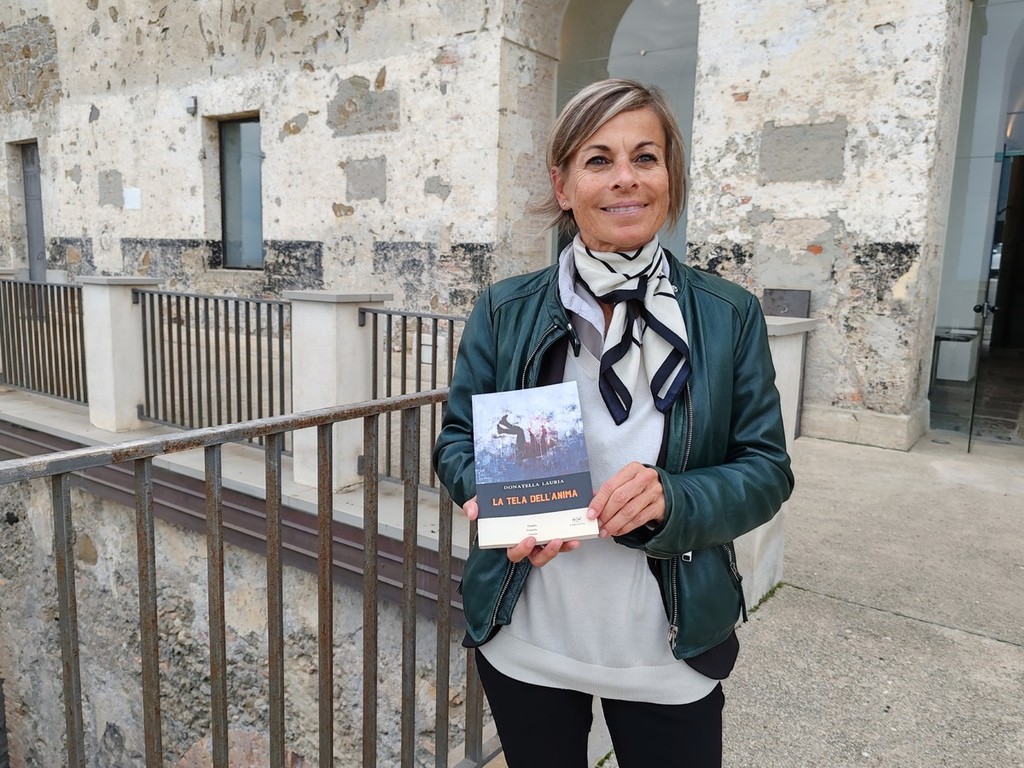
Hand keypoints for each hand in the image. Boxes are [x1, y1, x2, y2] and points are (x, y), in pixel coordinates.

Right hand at [462, 497, 580, 565]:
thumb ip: (474, 505)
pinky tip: (576, 534)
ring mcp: (540, 539)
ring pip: (551, 551)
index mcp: (509, 539)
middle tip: (554, 541)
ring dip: (561, 548)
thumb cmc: (494, 502)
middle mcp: (526, 543)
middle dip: (547, 552)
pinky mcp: (551, 531)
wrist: (505, 490)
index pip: (515, 552)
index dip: (522, 549)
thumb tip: (471, 513)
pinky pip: (561, 541)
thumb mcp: (481, 501)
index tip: (530, 539)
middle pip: (536, 558)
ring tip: (570, 539)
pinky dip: (569, 540)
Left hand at [587, 461, 665, 536]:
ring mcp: (654, 492)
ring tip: (606, 530)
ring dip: (614, 524)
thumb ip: (611, 490)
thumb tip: (592, 503)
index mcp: (633, 469)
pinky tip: (618, 531)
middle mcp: (645, 478)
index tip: (591, 513)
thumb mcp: (627, 482)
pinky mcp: (660, 506)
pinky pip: (639, 519)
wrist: (667, 491)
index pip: (611, 485)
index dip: (598, 501)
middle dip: (606, 514)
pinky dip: (626, 527)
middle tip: (598, 524)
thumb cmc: (642, 486)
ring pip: (629, 511)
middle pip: (620, 497)